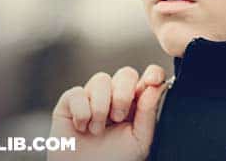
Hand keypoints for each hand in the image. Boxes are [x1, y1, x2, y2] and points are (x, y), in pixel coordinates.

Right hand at [47, 65, 167, 160]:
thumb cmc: (114, 160)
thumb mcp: (139, 140)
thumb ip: (148, 113)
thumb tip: (155, 87)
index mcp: (137, 103)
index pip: (149, 77)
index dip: (153, 73)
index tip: (152, 80)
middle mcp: (116, 95)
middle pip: (126, 73)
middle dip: (123, 94)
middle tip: (117, 118)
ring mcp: (93, 96)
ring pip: (101, 79)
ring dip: (100, 107)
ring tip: (97, 130)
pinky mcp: (70, 102)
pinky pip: (77, 93)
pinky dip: (81, 112)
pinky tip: (81, 128)